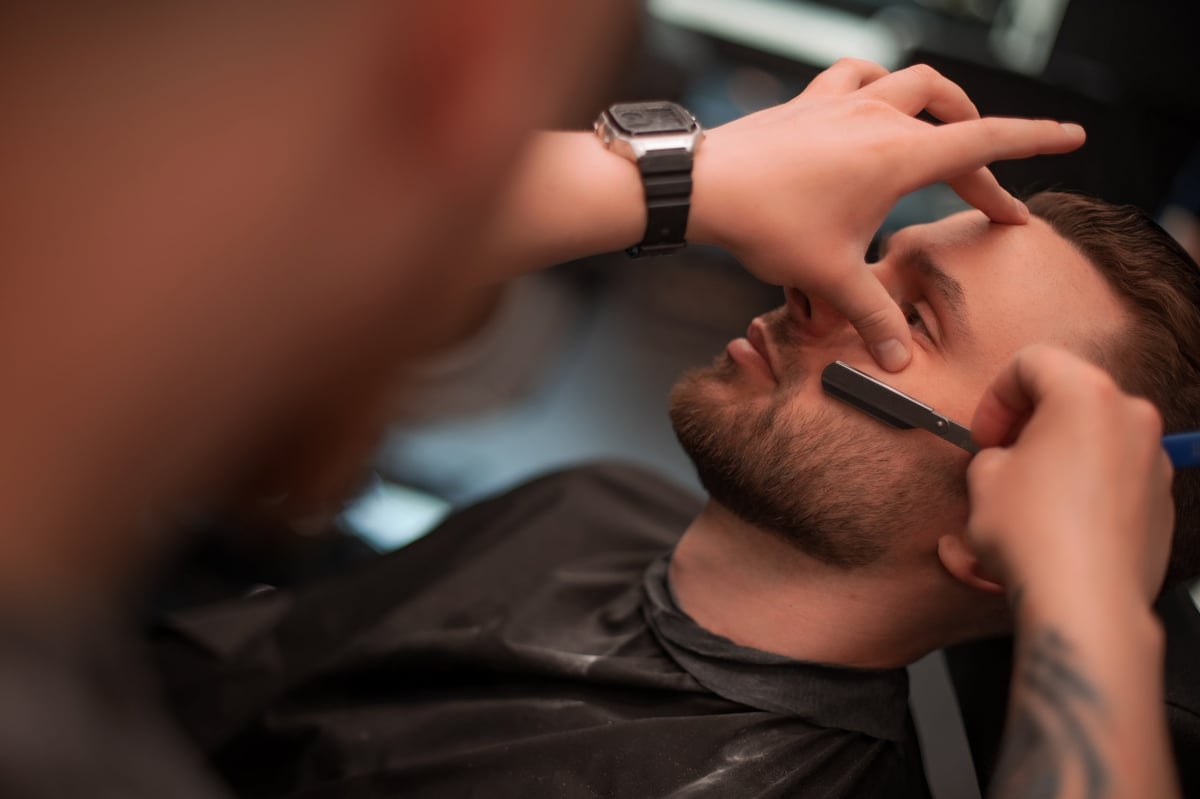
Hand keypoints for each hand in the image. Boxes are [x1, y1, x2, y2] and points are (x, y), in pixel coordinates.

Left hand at [688, 59, 1085, 370]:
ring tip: (948, 129)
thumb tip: (898, 360)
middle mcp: (877, 117)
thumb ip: (870, 315)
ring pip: (911, 82)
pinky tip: (873, 102)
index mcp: (898, 156)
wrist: (702, 185)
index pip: (985, 142)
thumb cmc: (766, 222)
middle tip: (989, 195)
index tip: (1073, 136)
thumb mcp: (828, 276)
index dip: (1035, 141)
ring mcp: (842, 102)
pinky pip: (856, 75)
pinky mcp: (809, 101)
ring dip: (939, 103)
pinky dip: (877, 84)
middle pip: (954, 118)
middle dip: (982, 153)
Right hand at [965, 346, 1173, 603]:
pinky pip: (1115, 476)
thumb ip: (994, 452)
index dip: (995, 397)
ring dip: (1058, 454)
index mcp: (1085, 394)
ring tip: (1026, 494)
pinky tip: (1057, 521)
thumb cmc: (1033, 535)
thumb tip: (1005, 460)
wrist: (1084, 602)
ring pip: (1095, 438)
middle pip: (1070, 397)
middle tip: (1000, 457)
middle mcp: (1131, 417)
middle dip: (1029, 423)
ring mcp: (1154, 459)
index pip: (1031, 362)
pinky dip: (1085, 485)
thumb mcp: (984, 478)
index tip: (983, 434)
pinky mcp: (1162, 499)